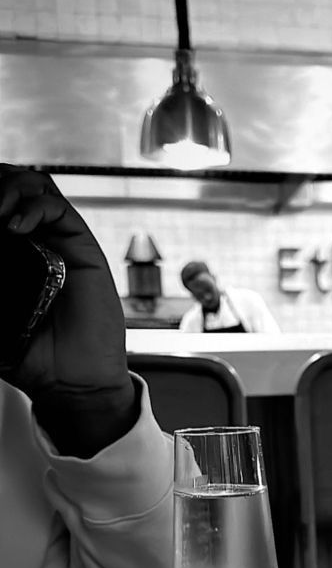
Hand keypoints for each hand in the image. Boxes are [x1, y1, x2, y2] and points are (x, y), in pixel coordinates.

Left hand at [0, 165, 134, 453]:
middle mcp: (37, 243)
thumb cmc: (32, 358)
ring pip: (36, 185)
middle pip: (13, 186)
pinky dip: (35, 205)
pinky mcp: (83, 250)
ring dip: (12, 185)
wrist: (72, 382)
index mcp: (13, 255)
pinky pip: (58, 209)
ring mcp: (61, 243)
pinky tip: (17, 225)